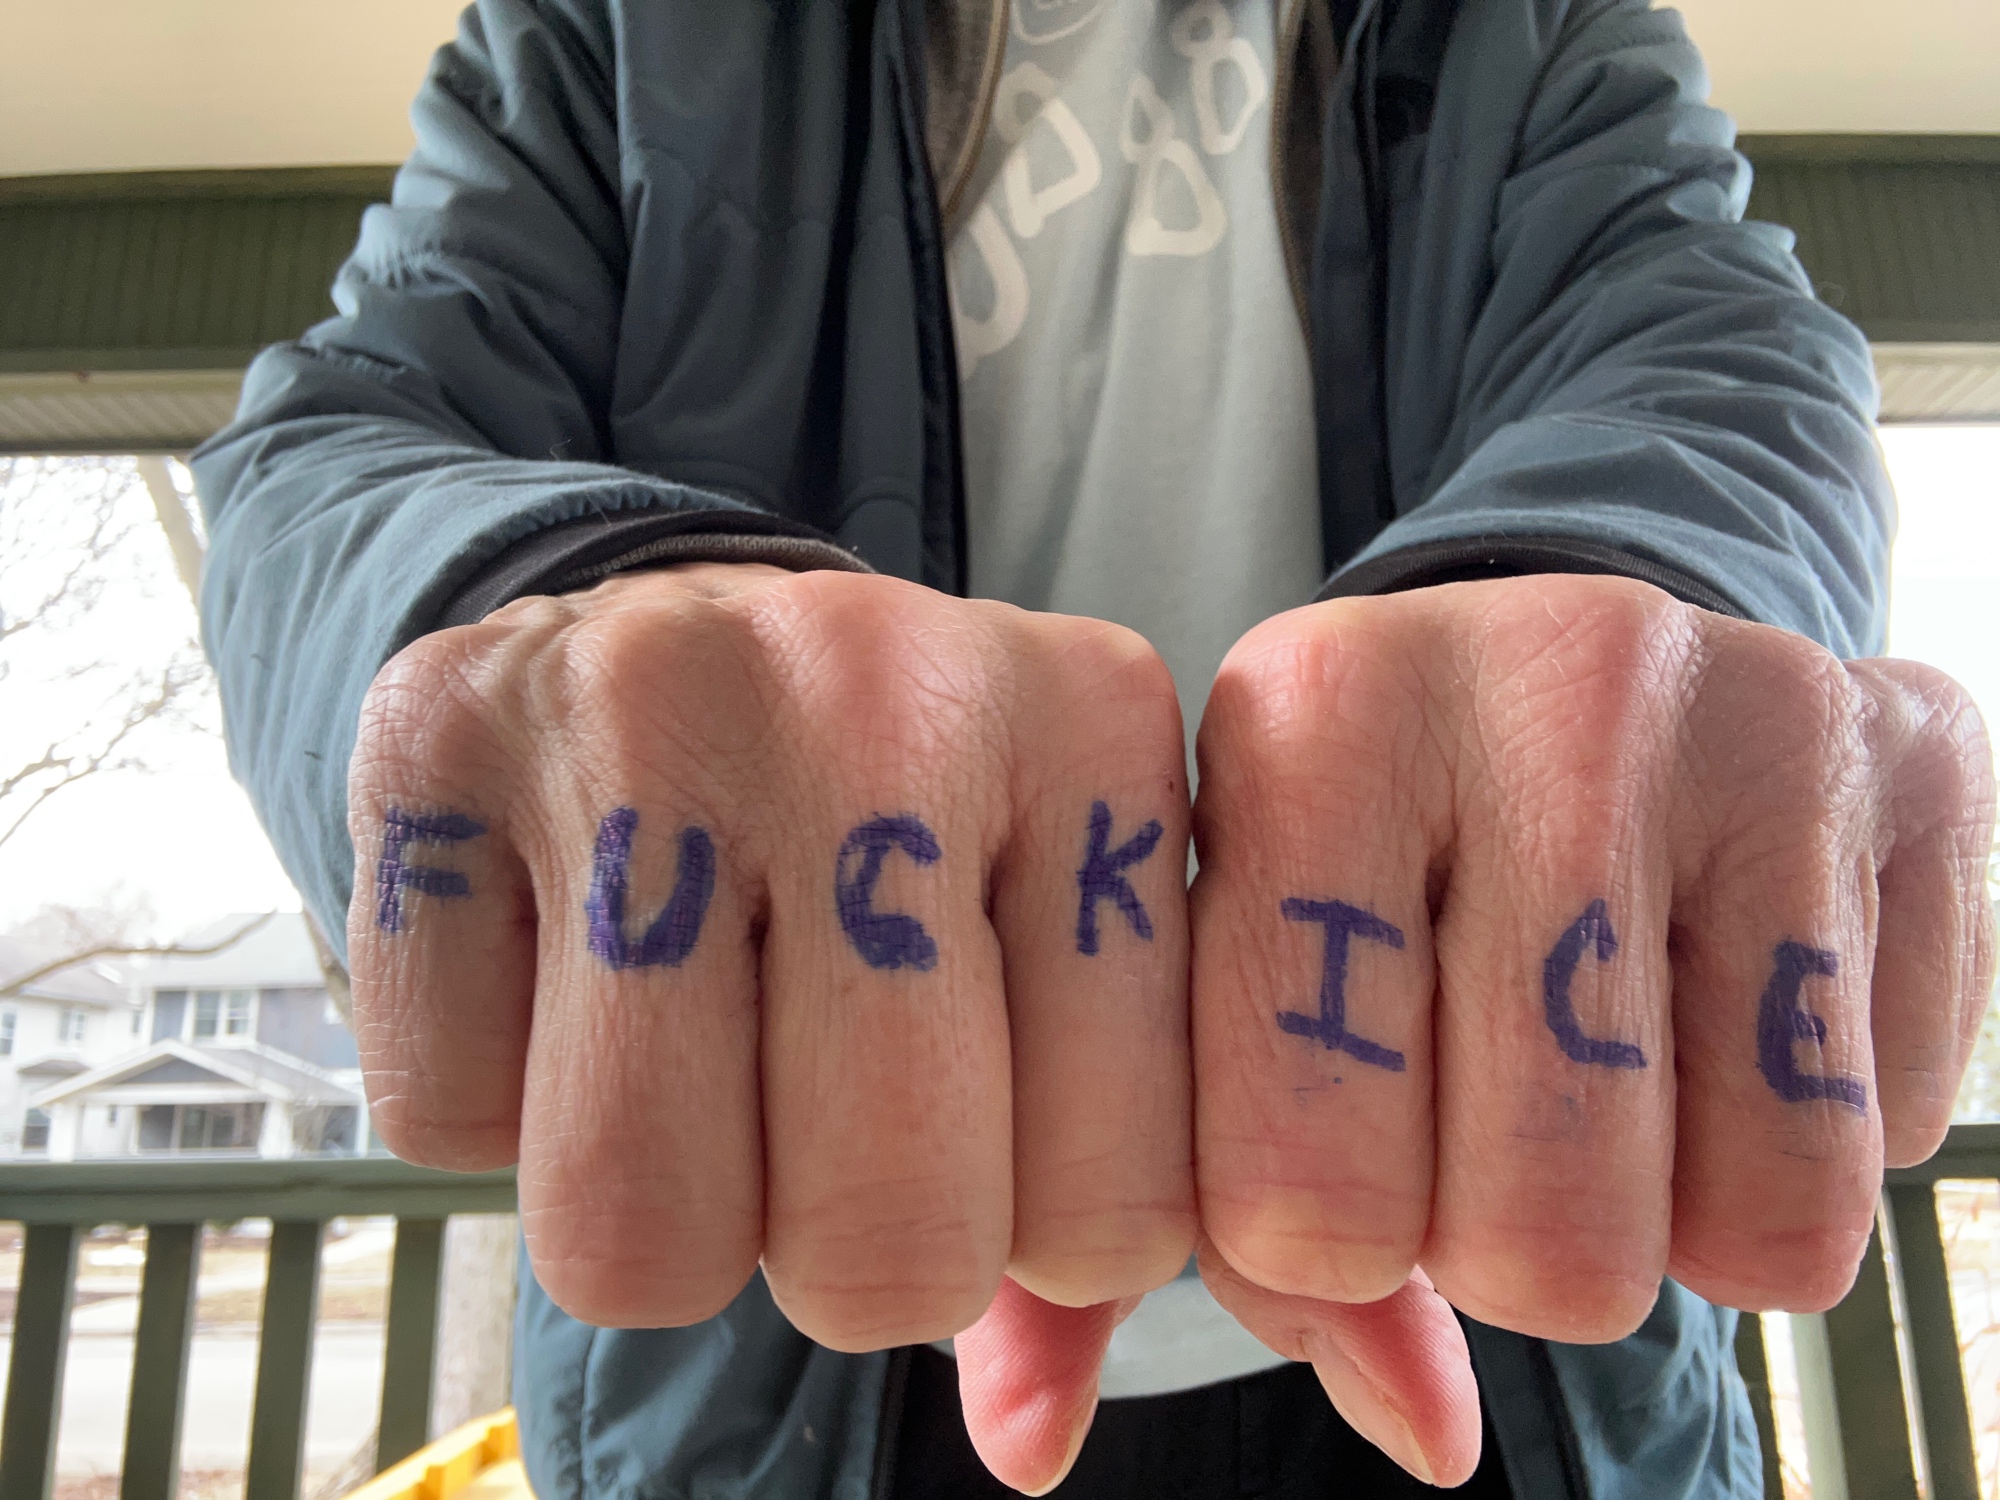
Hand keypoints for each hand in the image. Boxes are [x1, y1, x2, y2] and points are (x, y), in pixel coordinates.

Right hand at [346, 564, 1195, 1473]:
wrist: (681, 636)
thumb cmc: (907, 828)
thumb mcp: (1061, 955)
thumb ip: (1100, 1199)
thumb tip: (1034, 1447)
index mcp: (1094, 729)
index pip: (1116, 1205)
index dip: (1045, 1239)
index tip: (1003, 1131)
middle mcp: (883, 687)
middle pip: (884, 1236)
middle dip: (859, 1259)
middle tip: (832, 1120)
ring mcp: (646, 696)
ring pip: (638, 1224)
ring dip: (670, 1212)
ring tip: (699, 1058)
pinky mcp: (432, 731)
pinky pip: (443, 1124)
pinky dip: (496, 1112)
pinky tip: (558, 974)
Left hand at [1190, 574, 1994, 1481]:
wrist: (1549, 671)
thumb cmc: (1355, 866)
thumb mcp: (1224, 990)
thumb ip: (1209, 1232)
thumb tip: (1287, 1438)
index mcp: (1303, 721)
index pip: (1295, 1187)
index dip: (1313, 1242)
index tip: (1325, 1150)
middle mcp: (1534, 682)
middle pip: (1529, 1233)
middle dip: (1497, 1243)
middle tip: (1480, 1112)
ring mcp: (1746, 710)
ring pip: (1732, 1218)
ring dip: (1657, 1213)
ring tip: (1601, 1074)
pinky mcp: (1917, 755)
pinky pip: (1882, 1144)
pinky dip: (1795, 1148)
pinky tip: (1721, 1019)